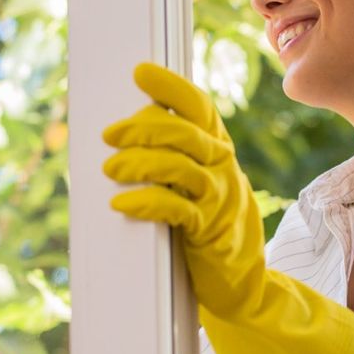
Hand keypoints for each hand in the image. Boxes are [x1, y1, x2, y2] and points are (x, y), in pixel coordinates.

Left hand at [99, 61, 266, 317]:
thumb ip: (177, 155)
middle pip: (185, 133)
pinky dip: (146, 202)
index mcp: (217, 148)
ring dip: (140, 163)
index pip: (198, 107)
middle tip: (110, 135)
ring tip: (111, 169)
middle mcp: (222, 166)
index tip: (141, 73)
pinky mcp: (209, 231)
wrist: (243, 281)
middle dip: (143, 128)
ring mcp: (218, 198)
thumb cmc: (210, 223)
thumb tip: (128, 129)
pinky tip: (122, 204)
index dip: (171, 87)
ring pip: (180, 167)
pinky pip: (176, 209)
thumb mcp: (200, 182)